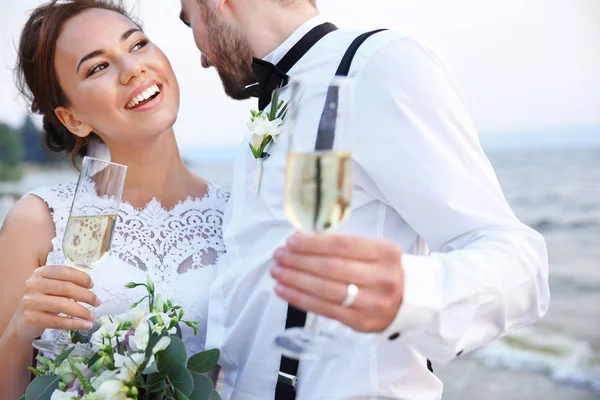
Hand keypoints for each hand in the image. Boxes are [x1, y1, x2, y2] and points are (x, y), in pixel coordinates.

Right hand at [11, 265, 100, 341]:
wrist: (23, 321)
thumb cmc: (44, 301)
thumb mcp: (52, 287)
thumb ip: (66, 283)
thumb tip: (90, 286)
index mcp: (41, 272)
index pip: (65, 271)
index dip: (82, 277)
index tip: (92, 285)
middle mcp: (33, 284)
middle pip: (66, 288)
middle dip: (87, 296)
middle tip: (98, 303)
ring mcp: (30, 301)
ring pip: (63, 305)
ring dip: (83, 312)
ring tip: (93, 316)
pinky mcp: (30, 318)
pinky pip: (58, 321)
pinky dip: (75, 324)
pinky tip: (85, 325)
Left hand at [271, 233, 403, 332]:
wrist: (409, 301)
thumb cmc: (382, 270)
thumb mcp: (372, 251)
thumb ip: (341, 246)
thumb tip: (300, 240)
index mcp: (385, 253)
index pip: (341, 246)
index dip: (312, 244)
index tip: (291, 241)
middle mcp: (381, 278)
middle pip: (331, 268)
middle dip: (299, 261)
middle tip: (278, 256)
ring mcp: (372, 303)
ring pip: (325, 290)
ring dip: (295, 280)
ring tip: (277, 272)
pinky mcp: (361, 323)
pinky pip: (324, 309)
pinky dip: (300, 299)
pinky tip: (284, 290)